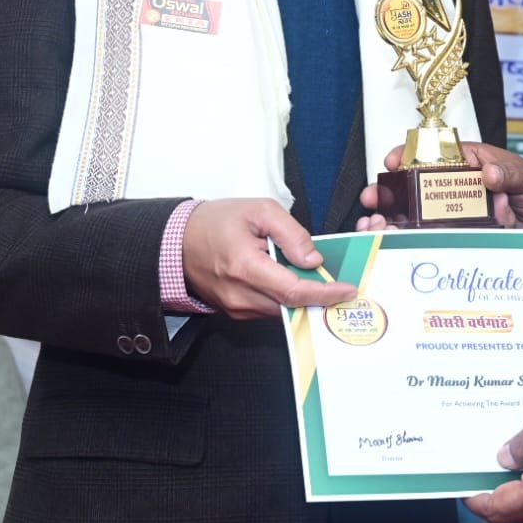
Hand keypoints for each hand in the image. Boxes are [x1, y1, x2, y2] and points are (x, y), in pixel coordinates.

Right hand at [182, 198, 355, 316]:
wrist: (176, 242)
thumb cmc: (215, 222)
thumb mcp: (259, 211)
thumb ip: (291, 233)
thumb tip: (313, 259)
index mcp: (244, 267)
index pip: (293, 290)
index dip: (324, 293)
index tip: (346, 290)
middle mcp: (239, 295)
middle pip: (291, 305)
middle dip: (318, 297)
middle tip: (340, 284)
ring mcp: (236, 307)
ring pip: (282, 310)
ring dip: (302, 298)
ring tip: (317, 279)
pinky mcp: (235, 311)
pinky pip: (269, 310)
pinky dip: (285, 298)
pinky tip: (292, 281)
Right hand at [357, 142, 522, 230]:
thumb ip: (511, 172)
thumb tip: (488, 171)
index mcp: (473, 164)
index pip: (434, 155)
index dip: (409, 156)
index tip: (393, 161)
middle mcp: (462, 190)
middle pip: (417, 189)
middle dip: (390, 193)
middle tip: (373, 200)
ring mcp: (462, 217)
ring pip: (420, 218)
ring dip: (394, 221)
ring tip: (376, 225)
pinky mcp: (467, 240)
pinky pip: (438, 242)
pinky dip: (414, 244)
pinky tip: (395, 246)